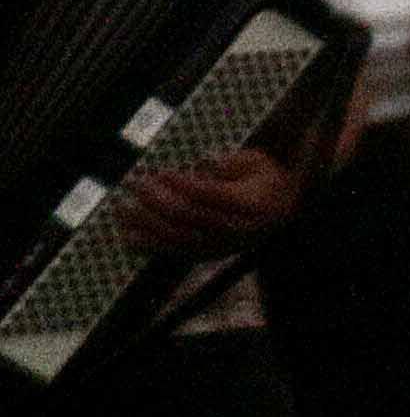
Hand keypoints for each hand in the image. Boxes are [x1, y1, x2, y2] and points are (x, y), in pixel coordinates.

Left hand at [118, 150, 299, 254]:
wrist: (280, 213)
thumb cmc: (264, 180)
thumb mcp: (256, 162)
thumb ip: (231, 163)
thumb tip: (204, 162)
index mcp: (250, 204)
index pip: (211, 195)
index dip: (183, 185)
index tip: (160, 172)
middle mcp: (234, 229)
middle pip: (189, 216)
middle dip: (157, 200)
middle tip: (135, 183)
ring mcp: (219, 245)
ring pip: (177, 237)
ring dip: (146, 224)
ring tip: (122, 208)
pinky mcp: (206, 254)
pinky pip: (174, 253)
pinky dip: (148, 246)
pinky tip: (127, 236)